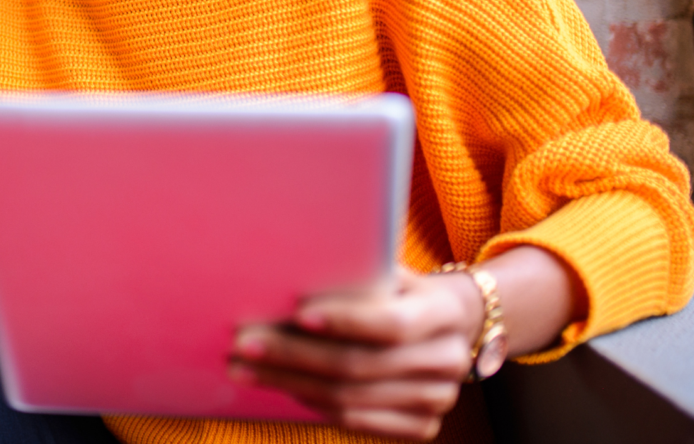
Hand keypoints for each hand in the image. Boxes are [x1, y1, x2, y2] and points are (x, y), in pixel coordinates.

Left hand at [230, 269, 479, 440]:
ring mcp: (438, 400)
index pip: (392, 322)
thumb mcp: (389, 270)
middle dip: (293, 355)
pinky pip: (354, 420)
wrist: (448, 325)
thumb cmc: (399, 287)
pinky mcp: (421, 427)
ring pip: (349, 398)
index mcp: (444, 312)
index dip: (345, 320)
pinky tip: (280, 385)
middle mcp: (448, 361)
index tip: (297, 314)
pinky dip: (312, 402)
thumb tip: (290, 266)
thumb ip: (356, 272)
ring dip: (289, 383)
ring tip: (245, 368)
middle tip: (244, 344)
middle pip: (359, 365)